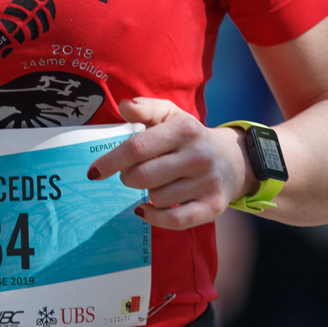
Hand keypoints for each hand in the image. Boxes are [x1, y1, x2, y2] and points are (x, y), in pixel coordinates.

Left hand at [86, 98, 258, 228]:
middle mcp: (198, 156)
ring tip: (156, 183)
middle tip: (131, 174)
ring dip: (146, 194)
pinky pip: (174, 221)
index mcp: (184, 130)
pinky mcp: (213, 206)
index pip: (137, 147)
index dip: (111, 161)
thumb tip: (123, 105)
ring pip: (156, 198)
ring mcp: (207, 183)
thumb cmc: (190, 137)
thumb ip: (145, 109)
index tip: (93, 172)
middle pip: (142, 176)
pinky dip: (154, 218)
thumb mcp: (171, 115)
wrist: (233, 160)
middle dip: (127, 178)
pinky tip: (147, 209)